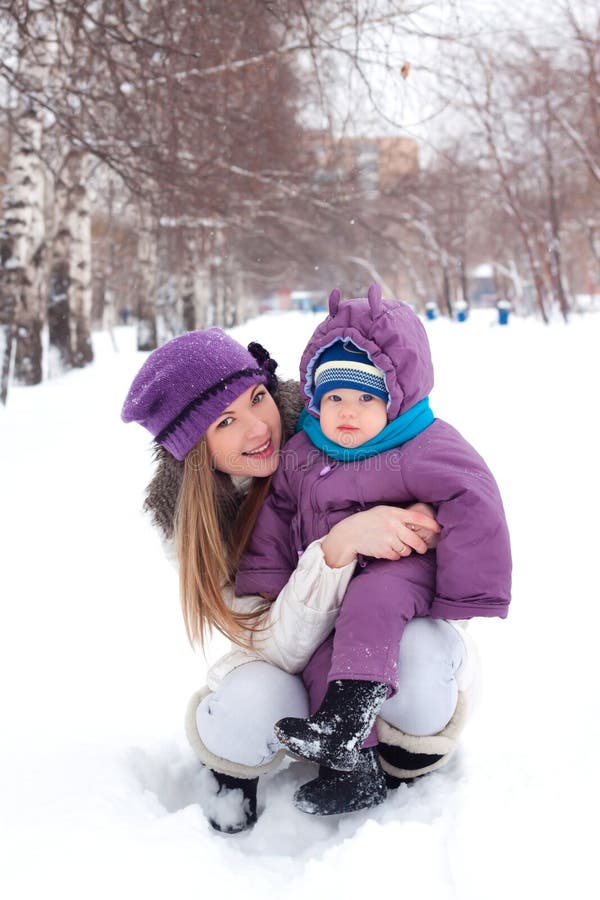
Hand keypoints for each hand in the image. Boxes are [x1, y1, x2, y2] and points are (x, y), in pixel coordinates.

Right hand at [321, 504, 440, 567]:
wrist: (350, 533)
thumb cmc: (369, 521)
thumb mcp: (383, 512)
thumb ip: (399, 515)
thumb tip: (418, 522)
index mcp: (394, 513)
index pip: (418, 518)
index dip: (430, 524)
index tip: (438, 528)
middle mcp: (393, 526)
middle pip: (416, 540)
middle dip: (421, 546)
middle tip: (422, 548)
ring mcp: (389, 539)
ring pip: (407, 550)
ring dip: (405, 551)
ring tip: (396, 546)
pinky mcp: (384, 550)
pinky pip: (397, 556)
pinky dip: (394, 555)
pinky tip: (387, 550)